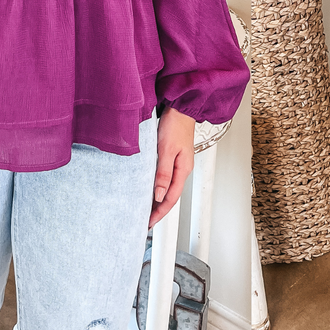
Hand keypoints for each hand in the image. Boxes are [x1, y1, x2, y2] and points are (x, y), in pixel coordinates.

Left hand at [149, 107, 194, 226]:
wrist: (180, 107)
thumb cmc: (175, 124)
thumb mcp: (167, 149)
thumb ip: (163, 173)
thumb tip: (159, 195)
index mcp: (183, 169)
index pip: (171, 198)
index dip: (160, 212)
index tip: (149, 223)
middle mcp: (182, 169)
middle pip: (170, 196)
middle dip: (159, 210)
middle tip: (146, 221)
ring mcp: (178, 163)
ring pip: (168, 188)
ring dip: (158, 200)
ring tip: (146, 209)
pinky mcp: (172, 156)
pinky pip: (165, 177)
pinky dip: (158, 187)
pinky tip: (150, 189)